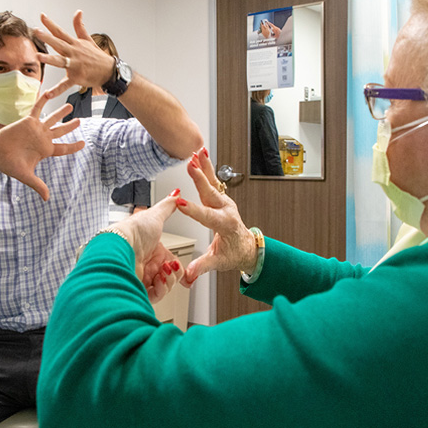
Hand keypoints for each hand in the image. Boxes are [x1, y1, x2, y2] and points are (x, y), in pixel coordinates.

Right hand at [0, 91, 84, 200]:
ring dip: (61, 112)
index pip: (63, 148)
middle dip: (71, 126)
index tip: (84, 143)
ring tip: (70, 106)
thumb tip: (46, 198)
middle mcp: (42, 138)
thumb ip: (37, 185)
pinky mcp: (28, 121)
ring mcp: (36, 129)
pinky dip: (43, 101)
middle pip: (61, 131)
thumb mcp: (26, 176)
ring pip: (52, 119)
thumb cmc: (8, 164)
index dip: (74, 146)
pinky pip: (37, 109)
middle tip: (80, 120)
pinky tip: (49, 93)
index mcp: (45, 150)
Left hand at [34, 11, 117, 95]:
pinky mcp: (77, 77)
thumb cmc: (97, 57)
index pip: (60, 32)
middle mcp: (74, 53)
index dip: (50, 24)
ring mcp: (75, 65)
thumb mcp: (88, 39)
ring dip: (50, 59)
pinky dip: (57, 90)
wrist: (109, 71)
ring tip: (38, 56)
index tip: (42, 16)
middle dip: (47, 37)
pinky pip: (65, 84)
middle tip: (37, 31)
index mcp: (74, 44)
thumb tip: (78, 12)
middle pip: (58, 43)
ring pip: (60, 61)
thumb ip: (79, 26)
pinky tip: (48, 93)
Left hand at [108, 193, 183, 302]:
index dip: (180, 268)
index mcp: (154, 251)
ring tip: (164, 270)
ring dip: (170, 279)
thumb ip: (169, 205)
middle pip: (171, 277)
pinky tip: (159, 279)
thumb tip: (177, 193)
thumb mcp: (155, 215)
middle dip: (176, 273)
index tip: (188, 272)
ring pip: (166, 286)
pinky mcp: (138, 289)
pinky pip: (156, 295)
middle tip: (172, 266)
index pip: (172, 263)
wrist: (119, 246)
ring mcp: (143, 278)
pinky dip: (162, 288)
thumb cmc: (132, 231)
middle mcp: (148, 265)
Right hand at [175, 147, 256, 285]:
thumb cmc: (232, 254)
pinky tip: (199, 154)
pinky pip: (213, 180)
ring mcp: (225, 202)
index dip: (193, 210)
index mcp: (225, 225)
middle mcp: (227, 210)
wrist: (247, 247)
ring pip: (213, 182)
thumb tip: (187, 275)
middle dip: (200, 179)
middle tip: (190, 166)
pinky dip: (206, 167)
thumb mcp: (218, 262)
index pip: (207, 216)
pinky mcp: (222, 197)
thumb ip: (202, 266)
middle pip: (211, 193)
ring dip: (204, 167)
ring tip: (196, 152)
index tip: (180, 202)